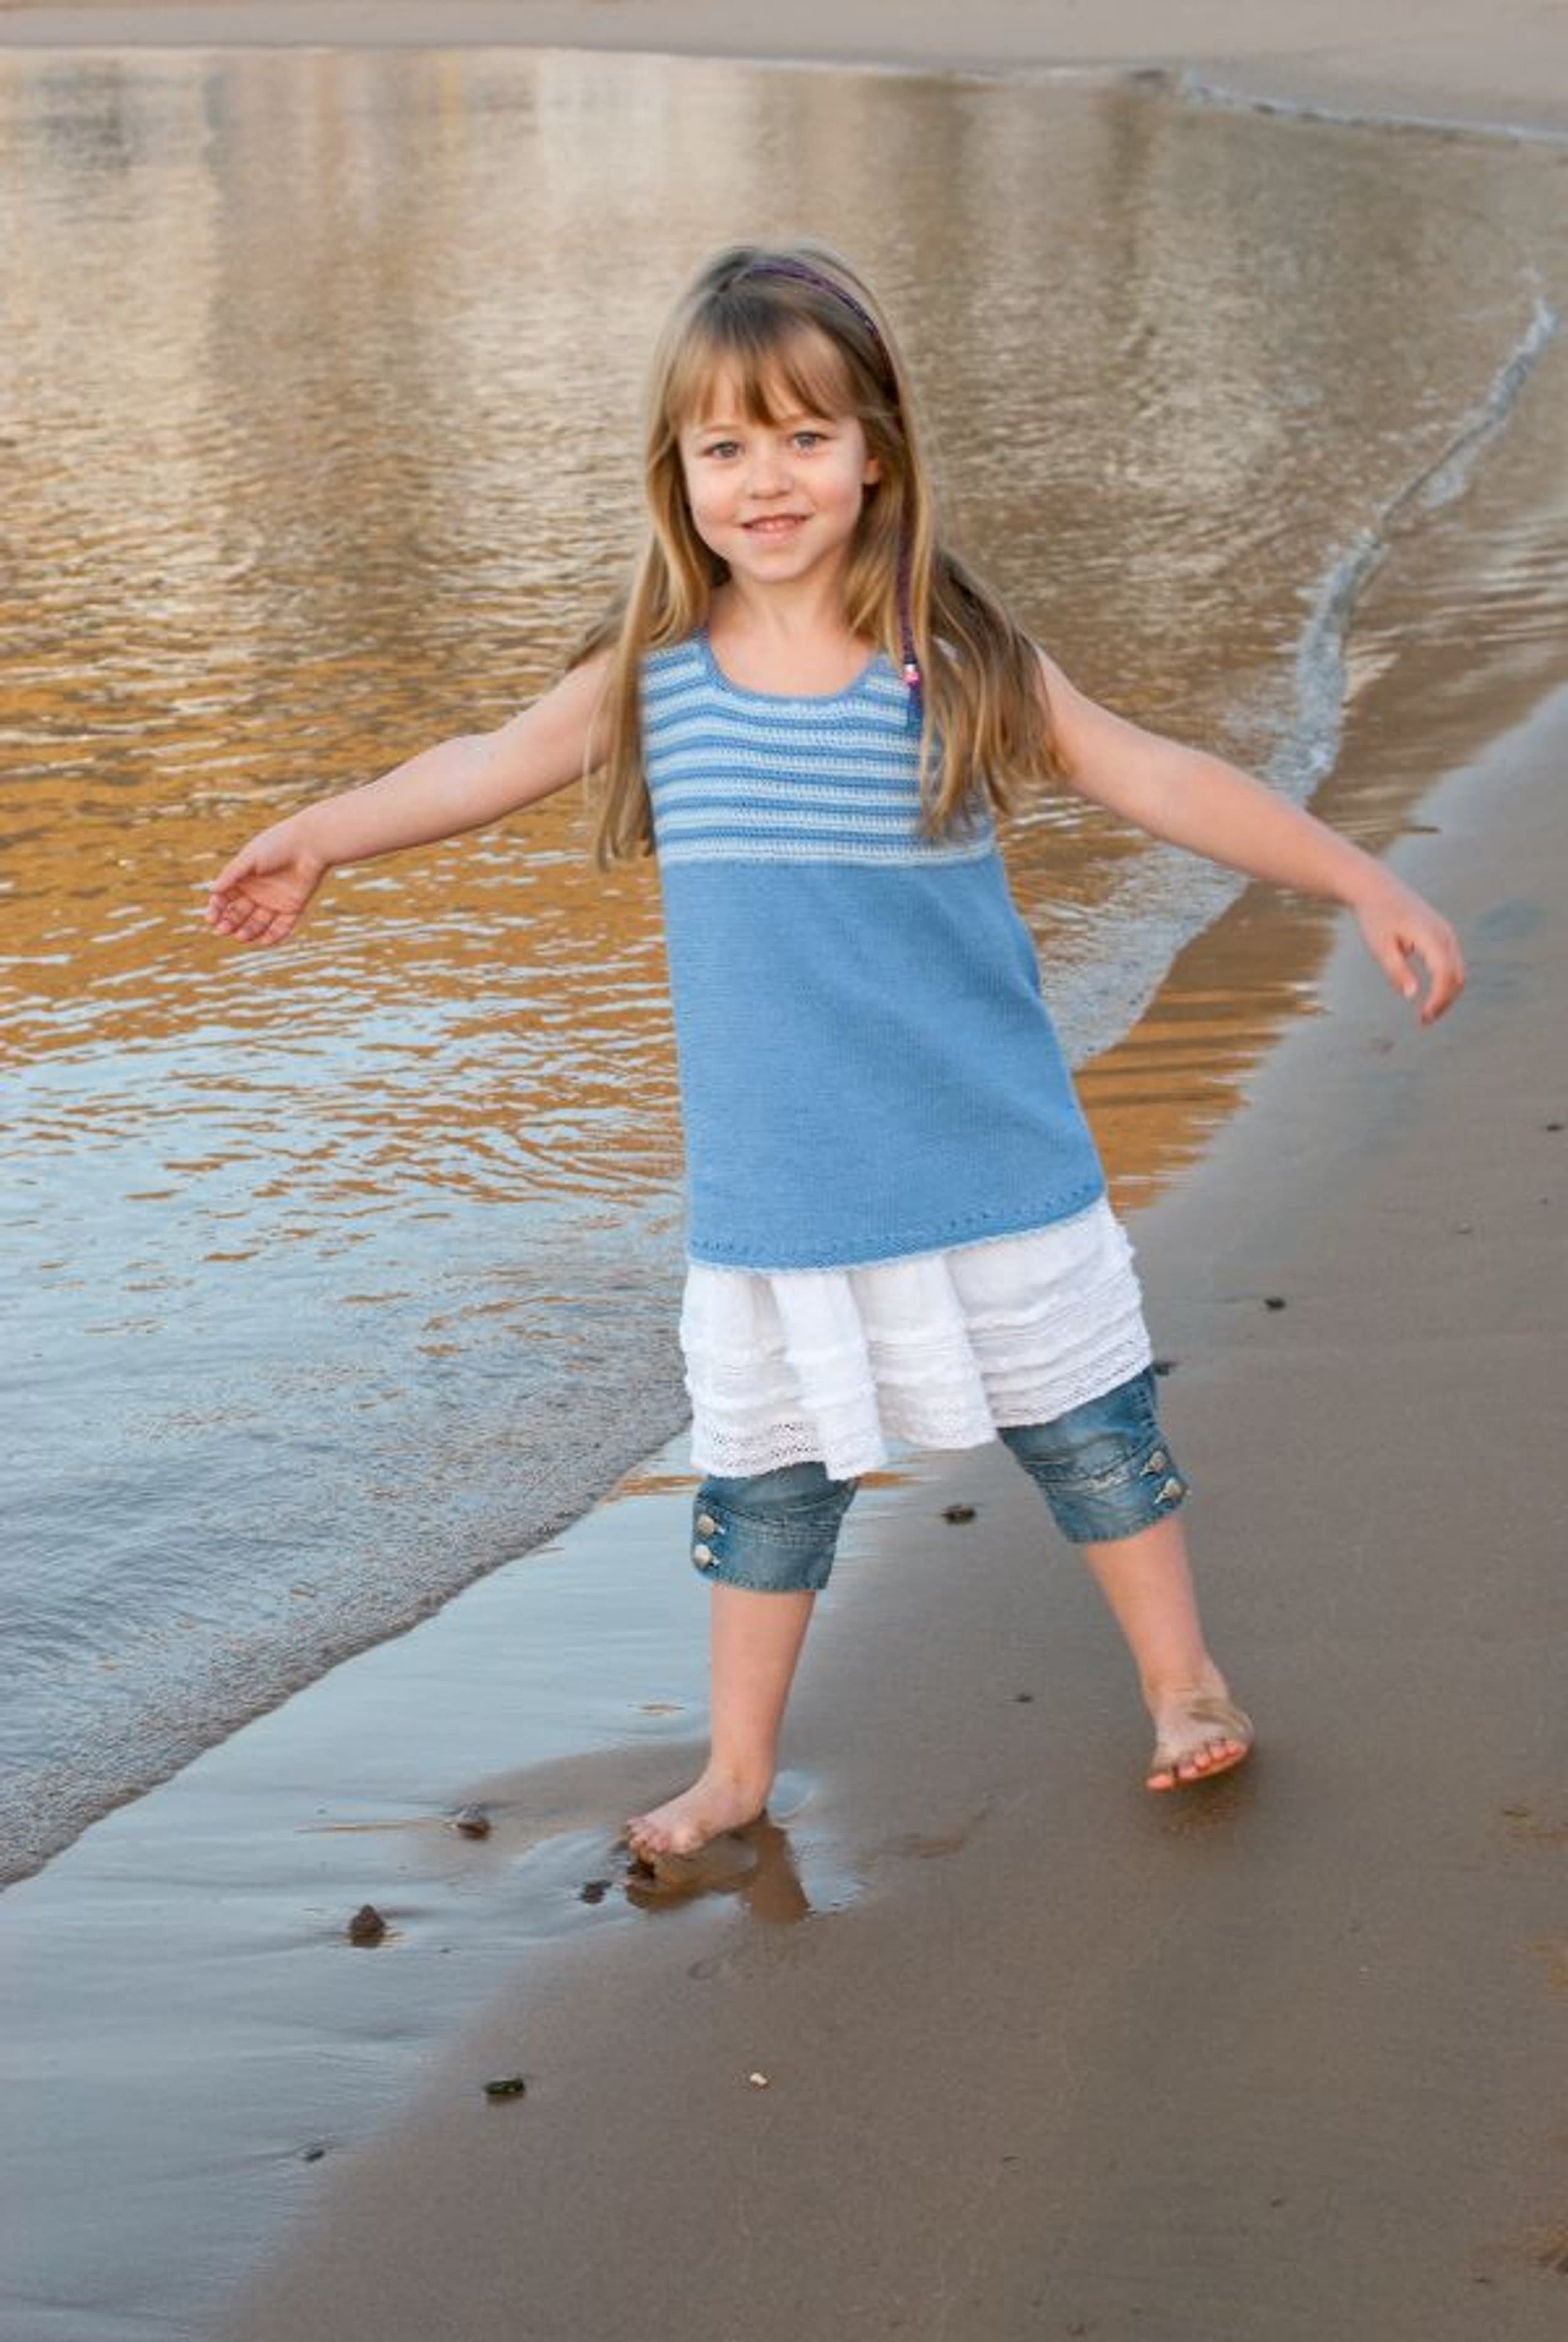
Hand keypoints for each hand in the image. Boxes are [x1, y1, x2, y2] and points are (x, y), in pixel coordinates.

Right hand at [204, 815, 326, 946]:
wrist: (311, 844)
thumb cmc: (278, 844)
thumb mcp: (251, 858)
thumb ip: (232, 874)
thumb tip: (213, 890)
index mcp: (242, 879)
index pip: (223, 899)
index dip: (216, 910)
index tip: (211, 919)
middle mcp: (256, 892)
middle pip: (238, 914)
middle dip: (230, 923)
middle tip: (224, 930)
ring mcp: (273, 901)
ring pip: (257, 923)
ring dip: (248, 932)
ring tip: (241, 936)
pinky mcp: (292, 908)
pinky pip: (281, 927)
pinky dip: (273, 936)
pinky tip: (263, 941)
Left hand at [1353, 872, 1464, 1023]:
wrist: (1378, 890)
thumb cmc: (1376, 918)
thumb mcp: (1380, 947)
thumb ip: (1396, 971)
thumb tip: (1412, 995)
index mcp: (1430, 935)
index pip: (1444, 973)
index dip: (1438, 999)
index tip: (1423, 1017)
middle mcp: (1445, 935)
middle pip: (1456, 976)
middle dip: (1444, 1002)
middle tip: (1424, 1021)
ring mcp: (1447, 935)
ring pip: (1458, 972)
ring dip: (1446, 995)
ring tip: (1426, 1014)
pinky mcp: (1444, 937)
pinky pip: (1452, 965)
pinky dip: (1445, 984)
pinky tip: (1430, 998)